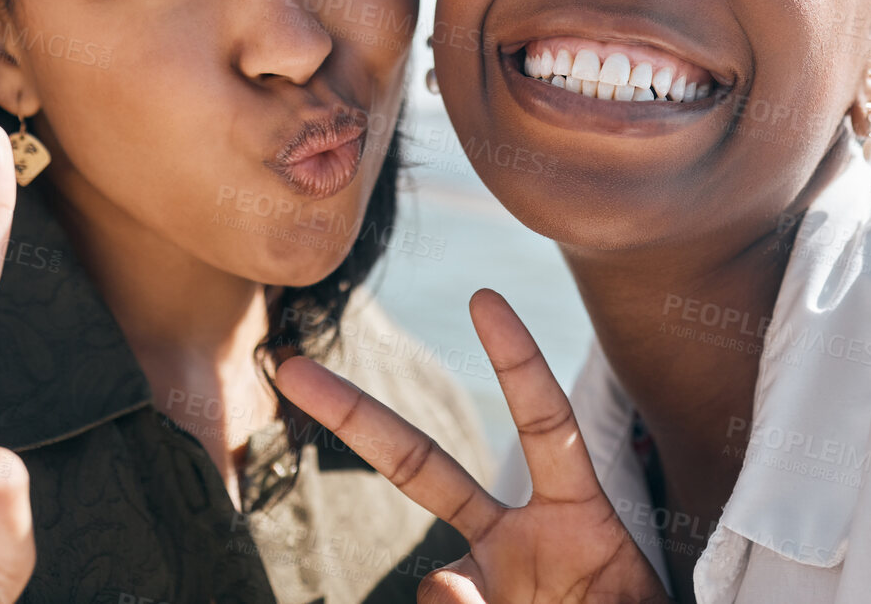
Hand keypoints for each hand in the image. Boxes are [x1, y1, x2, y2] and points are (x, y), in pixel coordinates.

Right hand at [275, 289, 668, 603]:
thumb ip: (547, 592)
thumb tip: (439, 578)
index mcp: (578, 515)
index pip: (545, 422)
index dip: (517, 360)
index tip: (483, 296)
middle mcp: (518, 539)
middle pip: (423, 466)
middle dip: (357, 416)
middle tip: (292, 369)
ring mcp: (485, 583)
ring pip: (435, 581)